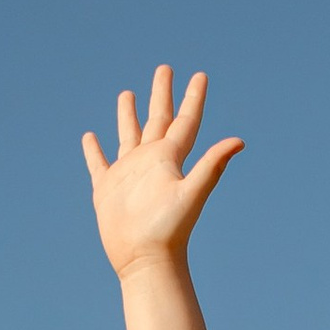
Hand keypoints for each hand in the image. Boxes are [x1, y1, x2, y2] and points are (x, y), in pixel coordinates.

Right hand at [82, 64, 242, 279]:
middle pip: (158, 119)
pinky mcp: (107, 189)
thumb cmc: (170, 229)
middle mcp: (151, 161)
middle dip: (161, 94)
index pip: (186, 121)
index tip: (201, 75)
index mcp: (170, 158)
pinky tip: (90, 137)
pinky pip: (98, 163)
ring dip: (129, 115)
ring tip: (128, 93)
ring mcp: (129, 174)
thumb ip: (212, 165)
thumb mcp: (192, 192)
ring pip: (129, 135)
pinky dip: (93, 150)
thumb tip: (239, 141)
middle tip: (164, 69)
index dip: (193, 98)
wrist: (145, 260)